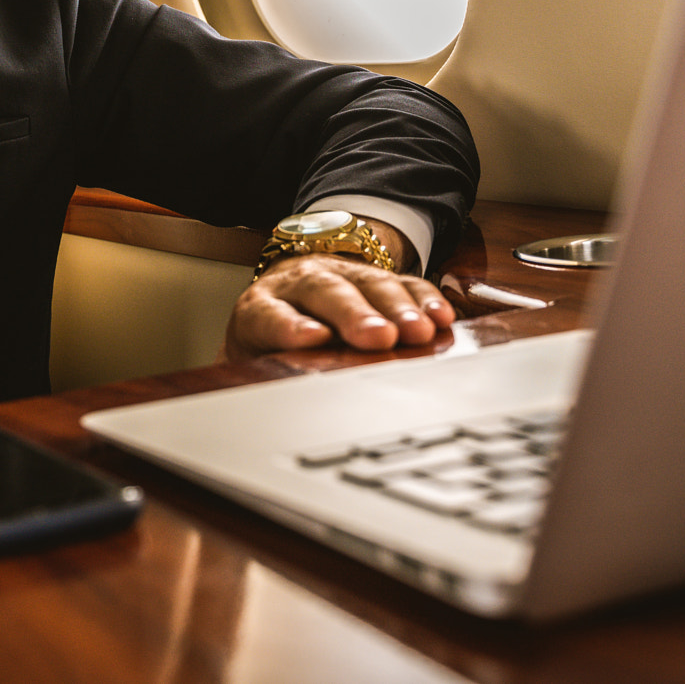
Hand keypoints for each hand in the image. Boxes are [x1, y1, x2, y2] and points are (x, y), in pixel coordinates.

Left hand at [223, 227, 453, 360]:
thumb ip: (249, 381)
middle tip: (376, 338)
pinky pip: (404, 282)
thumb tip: (244, 410)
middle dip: (353, 315)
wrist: (291, 288)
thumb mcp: (252, 359)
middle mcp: (299, 283)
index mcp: (260, 307)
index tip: (312, 339)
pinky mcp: (376, 277)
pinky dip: (424, 300)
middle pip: (325, 292)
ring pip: (369, 283)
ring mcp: (341, 274)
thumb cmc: (271, 336)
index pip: (269, 314)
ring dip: (397, 308)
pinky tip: (440, 317)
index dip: (289, 325)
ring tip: (418, 332)